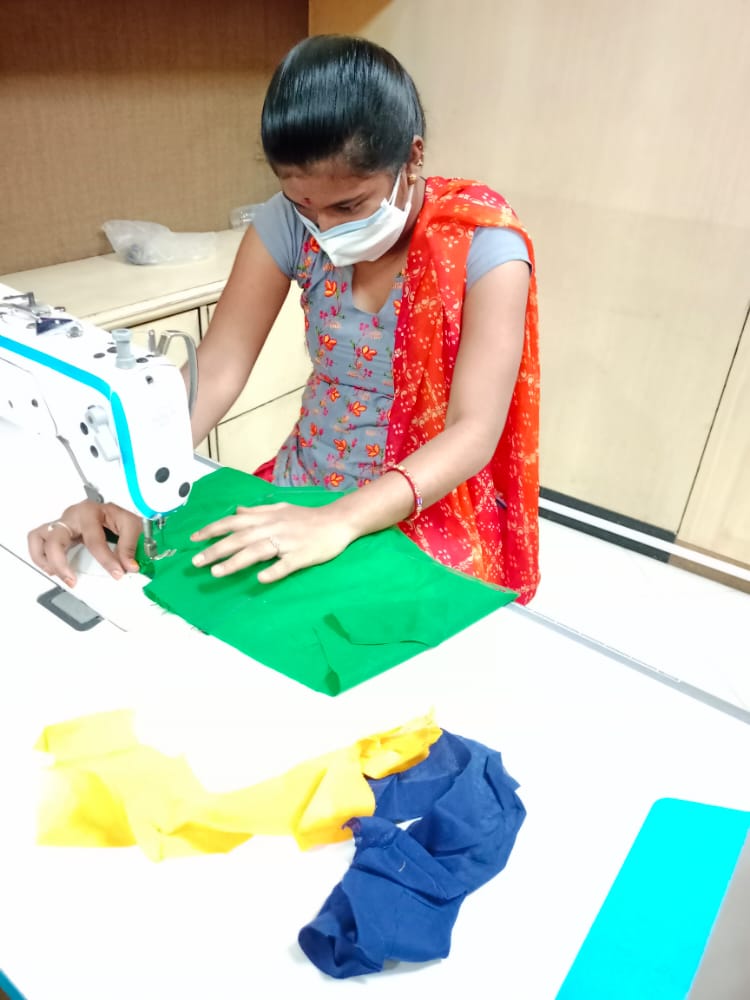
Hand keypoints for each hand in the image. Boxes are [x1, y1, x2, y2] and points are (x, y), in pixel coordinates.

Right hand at [27, 501, 142, 586]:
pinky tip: (54, 569)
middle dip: (61, 563)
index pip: (94, 539)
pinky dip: (41, 557)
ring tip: (60, 575)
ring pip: (38, 538)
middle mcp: (71, 516)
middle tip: (73, 580)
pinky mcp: (56, 532)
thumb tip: (128, 566)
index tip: (117, 573)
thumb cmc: (117, 517)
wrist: (112, 512)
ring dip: (45, 560)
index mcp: (90, 512)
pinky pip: (37, 541)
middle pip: (55, 539)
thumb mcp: (131, 525)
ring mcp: (61, 524)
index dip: (106, 559)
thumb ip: (130, 546)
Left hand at [190, 501, 355, 582]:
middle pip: (240, 539)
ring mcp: (287, 542)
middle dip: (216, 549)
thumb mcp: (281, 509)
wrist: (338, 521)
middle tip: (196, 563)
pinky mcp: (301, 556)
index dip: (212, 530)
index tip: (193, 539)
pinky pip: (285, 564)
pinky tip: (260, 579)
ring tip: (216, 572)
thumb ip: (258, 512)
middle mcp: (273, 528)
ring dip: (236, 562)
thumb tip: (237, 512)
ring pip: (257, 551)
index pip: (233, 522)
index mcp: (266, 517)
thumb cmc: (307, 517)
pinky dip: (273, 571)